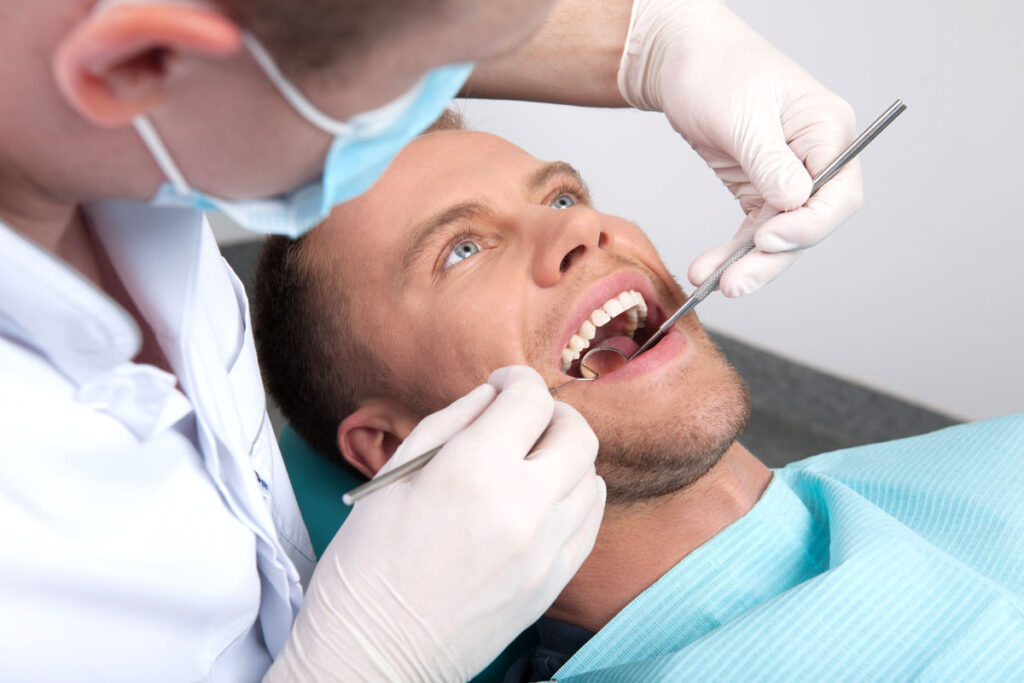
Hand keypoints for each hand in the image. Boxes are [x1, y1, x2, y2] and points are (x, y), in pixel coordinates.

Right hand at [267, 366, 604, 681]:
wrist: (374, 655)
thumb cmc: (366, 564)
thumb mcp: (394, 476)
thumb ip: (451, 423)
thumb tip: (492, 396)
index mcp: (473, 471)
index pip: (530, 400)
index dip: (516, 380)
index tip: (501, 384)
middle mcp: (522, 507)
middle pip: (577, 433)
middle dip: (552, 412)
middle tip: (522, 417)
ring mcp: (545, 550)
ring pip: (592, 476)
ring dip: (565, 455)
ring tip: (532, 459)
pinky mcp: (552, 583)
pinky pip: (589, 522)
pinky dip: (577, 496)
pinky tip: (547, 496)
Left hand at [619, 0, 863, 296]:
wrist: (682, 63)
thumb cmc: (717, 70)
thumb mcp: (741, 113)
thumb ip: (768, 159)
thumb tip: (794, 200)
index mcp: (829, 130)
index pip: (837, 193)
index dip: (807, 224)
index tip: (767, 238)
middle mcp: (817, 159)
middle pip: (810, 224)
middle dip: (772, 258)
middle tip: (734, 282)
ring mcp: (789, 178)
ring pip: (780, 237)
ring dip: (747, 265)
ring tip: (711, 284)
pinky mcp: (760, 191)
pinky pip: (752, 233)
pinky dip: (730, 254)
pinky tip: (707, 270)